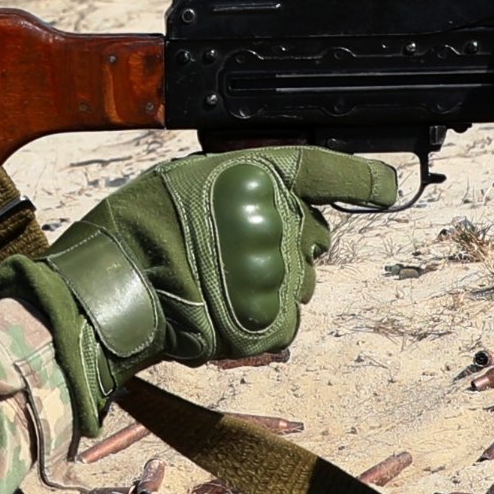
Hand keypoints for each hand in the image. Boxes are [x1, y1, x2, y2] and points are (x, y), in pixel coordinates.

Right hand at [0, 146, 399, 428]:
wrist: (106, 293)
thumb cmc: (131, 232)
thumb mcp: (182, 181)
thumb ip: (238, 187)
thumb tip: (286, 204)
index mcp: (255, 178)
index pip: (320, 171)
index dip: (359, 177)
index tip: (388, 185)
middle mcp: (276, 223)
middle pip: (311, 232)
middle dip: (286, 240)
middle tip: (230, 251)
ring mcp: (276, 275)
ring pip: (299, 278)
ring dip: (270, 281)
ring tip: (214, 285)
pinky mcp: (271, 322)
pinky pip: (283, 320)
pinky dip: (259, 320)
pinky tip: (220, 313)